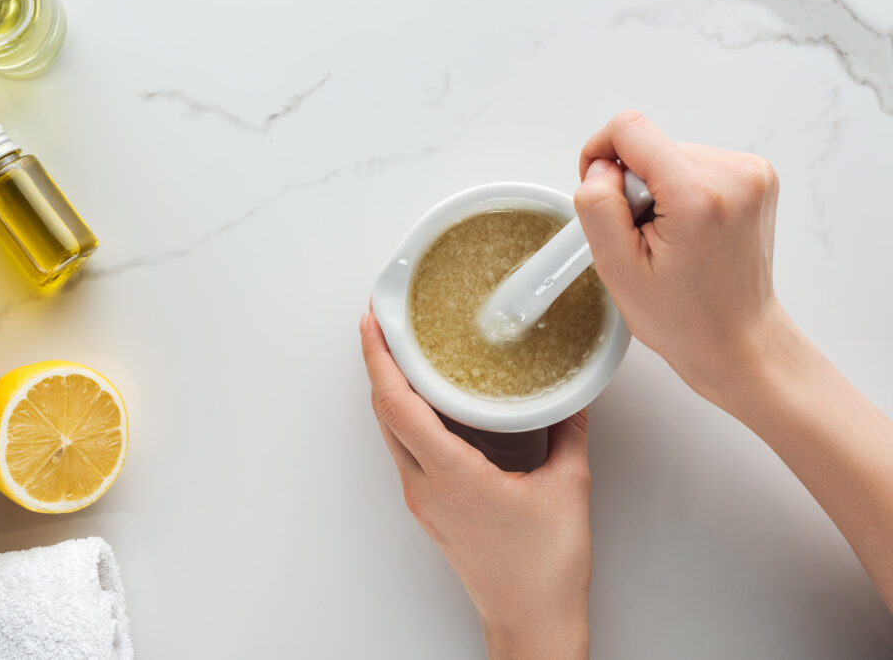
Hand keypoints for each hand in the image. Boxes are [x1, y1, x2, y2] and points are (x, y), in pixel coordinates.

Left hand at [360, 311, 590, 659]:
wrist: (531, 621)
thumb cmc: (545, 570)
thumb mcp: (569, 487)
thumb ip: (570, 431)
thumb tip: (571, 396)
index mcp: (451, 476)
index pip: (398, 405)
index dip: (379, 359)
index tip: (373, 323)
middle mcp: (425, 487)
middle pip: (384, 414)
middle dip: (378, 365)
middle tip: (386, 325)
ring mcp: (423, 500)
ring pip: (392, 433)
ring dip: (391, 391)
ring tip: (403, 355)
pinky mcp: (431, 510)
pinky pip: (408, 452)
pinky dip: (408, 418)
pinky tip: (429, 404)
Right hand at [574, 111, 780, 401]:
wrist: (737, 338)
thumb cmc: (683, 316)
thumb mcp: (617, 268)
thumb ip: (598, 206)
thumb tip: (600, 166)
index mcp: (698, 196)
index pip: (630, 129)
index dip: (600, 155)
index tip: (603, 194)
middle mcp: (735, 174)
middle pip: (651, 146)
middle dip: (636, 188)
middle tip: (646, 239)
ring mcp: (752, 172)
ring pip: (671, 156)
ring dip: (659, 193)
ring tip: (671, 240)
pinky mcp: (756, 175)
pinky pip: (695, 165)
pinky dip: (681, 193)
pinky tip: (689, 232)